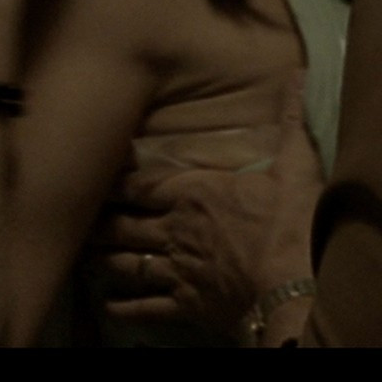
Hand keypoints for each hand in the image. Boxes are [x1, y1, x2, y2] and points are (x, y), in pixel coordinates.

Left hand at [91, 92, 326, 340]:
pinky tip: (110, 305)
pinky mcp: (185, 306)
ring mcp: (177, 271)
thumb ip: (292, 121)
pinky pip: (145, 307)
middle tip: (84, 219)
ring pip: (127, 263)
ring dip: (106, 259)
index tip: (99, 177)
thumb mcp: (298, 166)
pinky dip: (124, 306)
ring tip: (90, 256)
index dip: (118, 183)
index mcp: (196, 194)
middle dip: (102, 221)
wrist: (293, 289)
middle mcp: (176, 230)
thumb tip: (298, 74)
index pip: (142, 186)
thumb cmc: (293, 224)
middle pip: (125, 225)